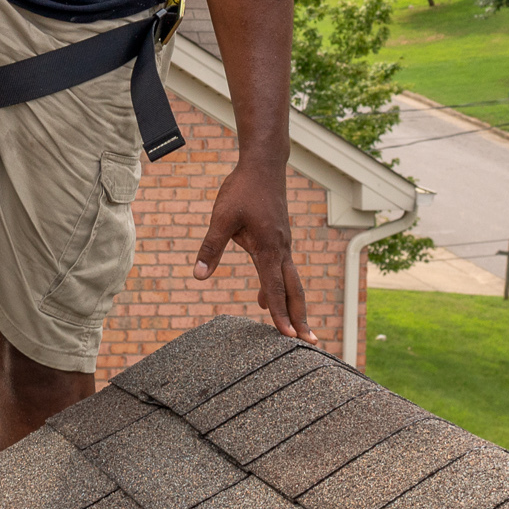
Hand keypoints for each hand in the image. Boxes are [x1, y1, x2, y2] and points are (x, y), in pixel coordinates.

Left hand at [193, 157, 317, 344]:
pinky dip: (282, 287)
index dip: (280, 314)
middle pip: (294, 290)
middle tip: (310, 342)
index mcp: (268, 248)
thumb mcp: (221, 218)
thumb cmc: (242, 189)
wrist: (264, 165)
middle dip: (301, 317)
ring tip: (295, 329)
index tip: (287, 337)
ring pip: (292, 280)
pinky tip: (268, 295)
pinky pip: (284, 269)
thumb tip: (198, 276)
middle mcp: (281, 249)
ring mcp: (283, 244)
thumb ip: (210, 247)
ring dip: (294, 304)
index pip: (275, 288)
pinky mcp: (280, 238)